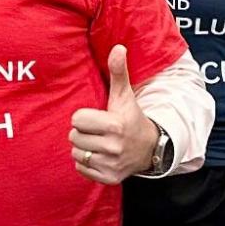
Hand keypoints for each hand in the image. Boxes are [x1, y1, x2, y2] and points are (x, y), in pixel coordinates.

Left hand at [70, 46, 158, 184]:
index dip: (84, 117)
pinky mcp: (109, 178)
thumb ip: (118, 72)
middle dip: (83, 132)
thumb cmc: (131, 117)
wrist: (150, 148)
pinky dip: (87, 162)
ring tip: (98, 142)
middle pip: (74, 137)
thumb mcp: (124, 95)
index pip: (77, 120)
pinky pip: (81, 168)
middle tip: (97, 130)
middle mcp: (114, 147)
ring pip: (76, 153)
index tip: (96, 117)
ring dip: (83, 147)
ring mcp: (112, 165)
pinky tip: (99, 155)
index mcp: (115, 125)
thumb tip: (118, 47)